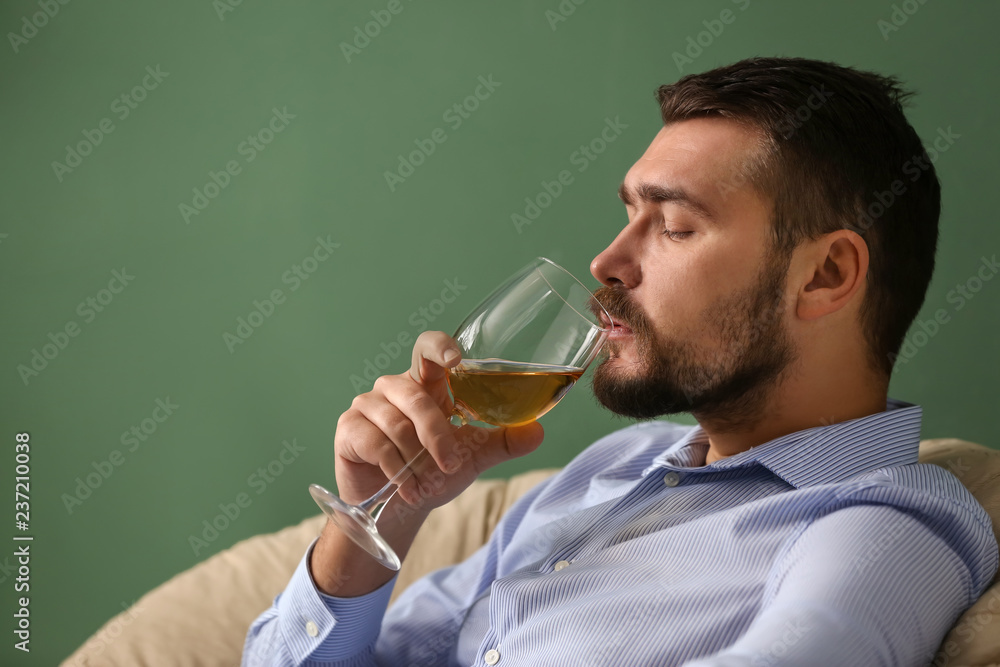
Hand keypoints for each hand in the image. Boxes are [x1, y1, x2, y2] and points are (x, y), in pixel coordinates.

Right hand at [333, 331, 544, 510]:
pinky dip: (397, 470)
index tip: (456, 360)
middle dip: (437, 435)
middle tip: (450, 464)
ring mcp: (368, 405)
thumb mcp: (473, 456)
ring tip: (425, 485)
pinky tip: (407, 488)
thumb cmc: (433, 469)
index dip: (440, 347)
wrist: (397, 506)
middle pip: (417, 396)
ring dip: (416, 461)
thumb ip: (503, 441)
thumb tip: (537, 432)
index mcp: (427, 384)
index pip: (429, 348)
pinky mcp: (349, 428)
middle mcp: (395, 387)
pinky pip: (376, 443)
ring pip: (397, 424)